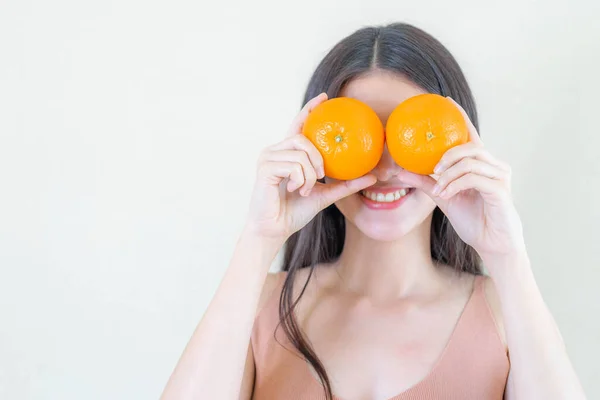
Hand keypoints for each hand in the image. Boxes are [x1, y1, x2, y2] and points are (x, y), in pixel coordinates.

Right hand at [245, 93, 376, 240]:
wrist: (275, 229)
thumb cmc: (295, 212)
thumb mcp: (325, 195)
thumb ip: (345, 184)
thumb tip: (372, 176)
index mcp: (286, 153)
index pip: (298, 125)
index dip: (310, 109)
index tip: (324, 98)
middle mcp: (274, 151)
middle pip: (302, 137)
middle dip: (317, 158)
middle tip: (320, 177)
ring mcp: (267, 157)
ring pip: (301, 154)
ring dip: (309, 176)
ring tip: (304, 190)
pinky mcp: (265, 168)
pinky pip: (294, 165)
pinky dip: (301, 180)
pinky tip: (294, 191)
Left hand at [398, 97, 524, 259]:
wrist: (492, 244)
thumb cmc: (471, 219)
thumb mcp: (443, 197)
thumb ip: (425, 182)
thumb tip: (399, 170)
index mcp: (481, 164)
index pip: (471, 134)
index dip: (460, 115)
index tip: (444, 100)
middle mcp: (494, 165)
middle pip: (470, 146)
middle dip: (448, 153)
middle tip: (432, 168)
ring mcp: (500, 177)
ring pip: (471, 161)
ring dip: (449, 173)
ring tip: (438, 186)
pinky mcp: (501, 191)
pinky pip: (474, 178)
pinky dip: (456, 184)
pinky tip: (446, 194)